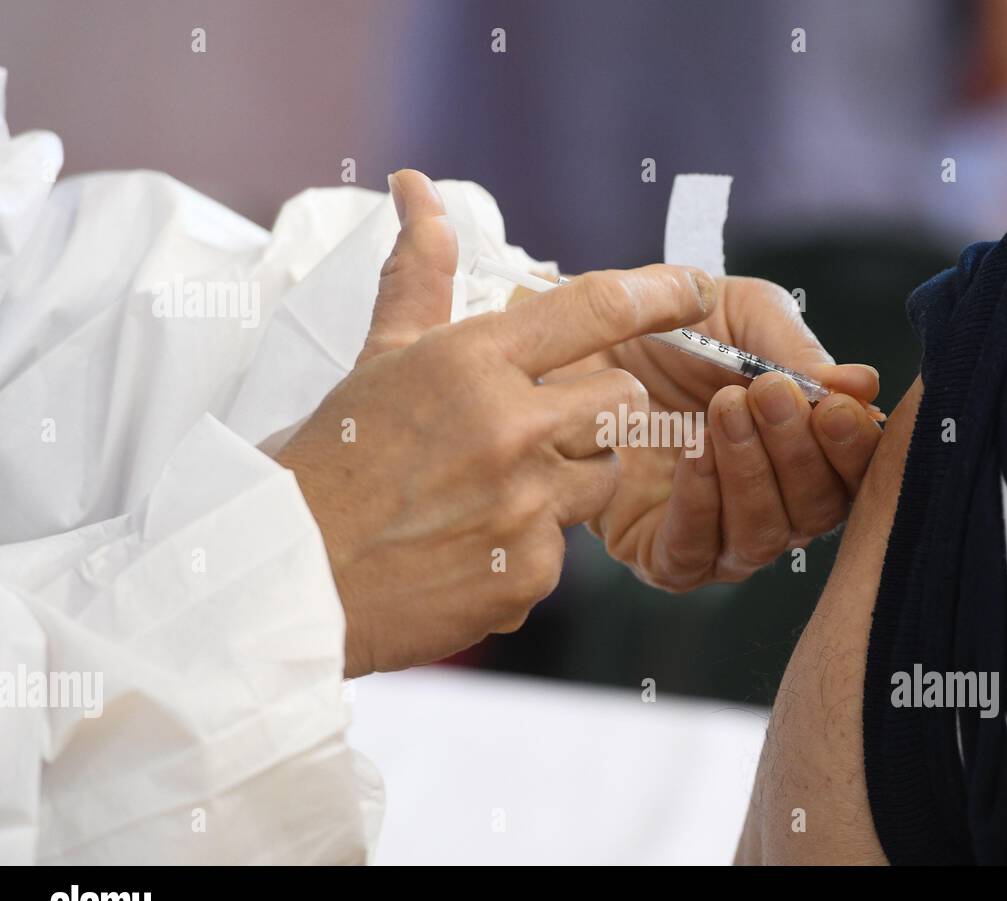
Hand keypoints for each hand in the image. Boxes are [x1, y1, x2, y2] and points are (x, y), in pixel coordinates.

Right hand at [275, 170, 717, 674]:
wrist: (285, 579)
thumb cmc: (329, 461)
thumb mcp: (378, 357)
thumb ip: (419, 274)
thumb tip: (416, 188)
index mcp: (474, 363)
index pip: (596, 309)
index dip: (659, 293)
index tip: (694, 288)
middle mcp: (510, 429)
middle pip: (622, 403)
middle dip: (598, 412)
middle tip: (540, 426)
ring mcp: (524, 507)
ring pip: (603, 478)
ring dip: (568, 480)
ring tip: (494, 490)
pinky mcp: (529, 576)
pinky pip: (562, 550)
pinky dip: (527, 549)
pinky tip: (471, 548)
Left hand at [546, 276, 884, 590]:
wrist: (577, 336)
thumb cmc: (669, 331)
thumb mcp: (742, 316)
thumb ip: (797, 349)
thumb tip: (861, 386)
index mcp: (800, 453)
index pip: (849, 475)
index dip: (853, 449)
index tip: (838, 407)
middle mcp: (768, 504)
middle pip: (814, 513)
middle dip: (798, 452)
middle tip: (770, 394)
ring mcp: (715, 537)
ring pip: (761, 538)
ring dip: (751, 472)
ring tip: (725, 410)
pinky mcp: (656, 553)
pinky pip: (693, 553)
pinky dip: (701, 504)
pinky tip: (694, 451)